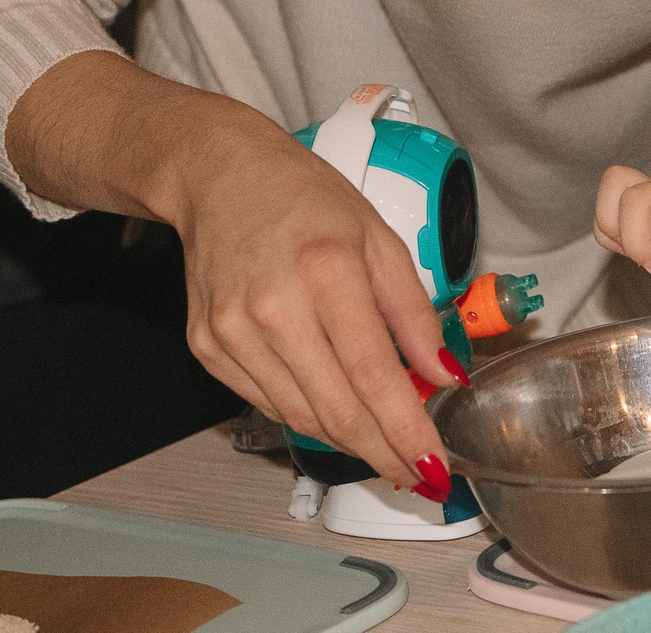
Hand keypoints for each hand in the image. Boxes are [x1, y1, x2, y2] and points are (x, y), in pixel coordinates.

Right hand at [166, 107, 459, 496]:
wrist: (219, 178)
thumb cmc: (305, 199)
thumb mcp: (379, 236)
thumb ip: (413, 311)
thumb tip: (444, 373)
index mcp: (326, 272)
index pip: (373, 376)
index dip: (407, 432)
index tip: (435, 465)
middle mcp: (272, 309)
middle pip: (336, 411)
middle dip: (384, 453)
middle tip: (417, 472)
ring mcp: (232, 334)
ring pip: (301, 417)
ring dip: (349, 440)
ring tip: (384, 442)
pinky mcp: (207, 349)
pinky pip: (268, 403)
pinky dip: (307, 413)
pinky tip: (332, 404)